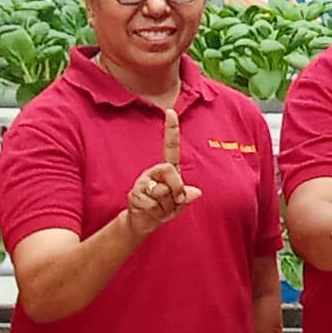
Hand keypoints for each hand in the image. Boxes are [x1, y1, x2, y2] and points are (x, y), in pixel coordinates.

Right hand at [123, 105, 204, 238]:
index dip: (171, 130)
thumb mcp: (179, 203)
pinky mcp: (135, 193)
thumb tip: (196, 193)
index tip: (170, 110)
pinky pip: (152, 203)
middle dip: (176, 189)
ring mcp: (143, 181)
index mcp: (168, 169)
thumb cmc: (164, 208)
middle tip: (173, 201)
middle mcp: (154, 171)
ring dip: (166, 205)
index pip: (171, 147)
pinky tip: (150, 211)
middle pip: (170, 170)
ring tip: (160, 207)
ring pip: (162, 190)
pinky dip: (156, 212)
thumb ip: (187, 197)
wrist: (144, 221)